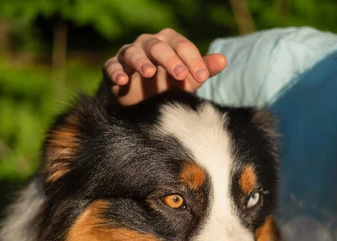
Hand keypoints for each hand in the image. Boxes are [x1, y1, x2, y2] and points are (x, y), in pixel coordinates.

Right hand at [101, 28, 226, 105]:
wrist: (140, 101)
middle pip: (159, 46)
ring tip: (149, 73)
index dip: (194, 60)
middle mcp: (148, 44)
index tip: (203, 77)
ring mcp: (128, 54)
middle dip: (171, 60)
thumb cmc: (167, 85)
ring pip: (133, 52)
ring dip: (141, 61)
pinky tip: (123, 81)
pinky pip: (112, 67)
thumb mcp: (187, 79)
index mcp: (168, 43)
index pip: (183, 46)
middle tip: (181, 75)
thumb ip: (203, 70)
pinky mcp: (112, 68)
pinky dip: (116, 72)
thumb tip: (224, 60)